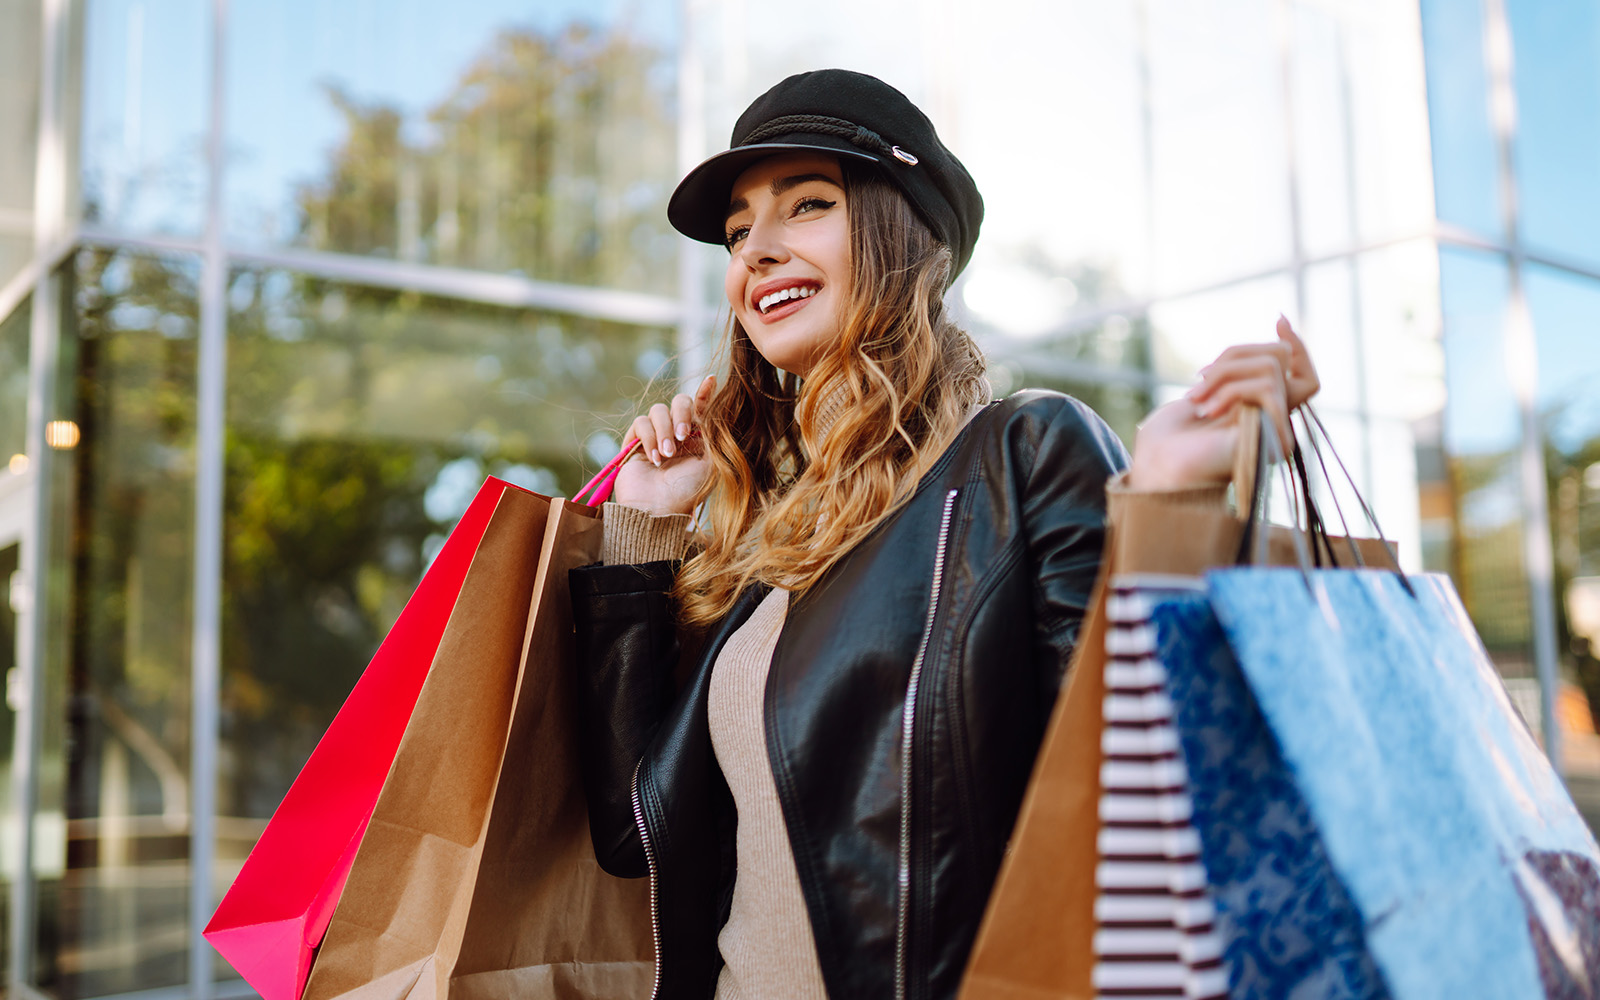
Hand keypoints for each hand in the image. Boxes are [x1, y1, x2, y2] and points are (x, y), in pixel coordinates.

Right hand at [611, 374, 716, 515]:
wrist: (658, 509)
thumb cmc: (687, 491)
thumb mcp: (709, 461)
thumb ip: (712, 433)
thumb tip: (714, 406)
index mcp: (698, 438)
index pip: (702, 408)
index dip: (706, 392)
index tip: (711, 379)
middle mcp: (677, 434)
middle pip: (680, 402)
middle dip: (682, 413)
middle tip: (684, 435)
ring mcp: (655, 436)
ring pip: (658, 410)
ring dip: (664, 431)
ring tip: (667, 455)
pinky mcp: (635, 441)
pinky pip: (641, 423)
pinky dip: (649, 438)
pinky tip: (655, 458)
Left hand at [1126, 316, 1317, 490]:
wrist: (1158, 471)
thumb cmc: (1172, 436)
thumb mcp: (1208, 390)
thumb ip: (1240, 371)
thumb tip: (1280, 330)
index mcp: (1263, 413)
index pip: (1304, 374)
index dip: (1296, 345)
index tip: (1280, 319)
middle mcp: (1278, 422)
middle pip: (1282, 358)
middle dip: (1236, 355)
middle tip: (1200, 375)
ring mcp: (1279, 431)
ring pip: (1271, 367)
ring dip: (1226, 372)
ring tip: (1197, 396)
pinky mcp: (1275, 437)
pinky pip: (1266, 386)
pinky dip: (1231, 389)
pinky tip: (1207, 410)